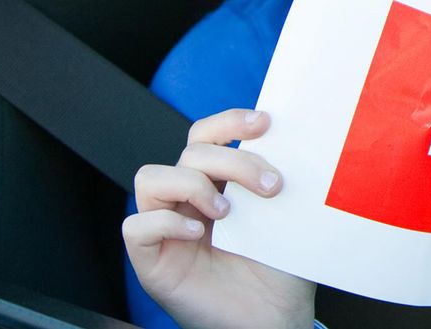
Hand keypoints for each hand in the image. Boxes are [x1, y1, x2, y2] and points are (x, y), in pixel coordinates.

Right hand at [122, 108, 314, 328]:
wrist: (277, 318)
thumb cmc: (282, 269)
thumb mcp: (286, 214)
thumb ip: (280, 178)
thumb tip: (295, 139)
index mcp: (218, 184)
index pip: (206, 135)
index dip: (228, 121)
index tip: (265, 123)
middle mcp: (189, 201)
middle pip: (190, 152)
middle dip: (234, 160)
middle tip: (271, 186)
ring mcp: (167, 230)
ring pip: (151, 176)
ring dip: (194, 185)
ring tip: (228, 213)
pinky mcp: (151, 262)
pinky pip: (136, 226)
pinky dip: (166, 222)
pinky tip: (198, 234)